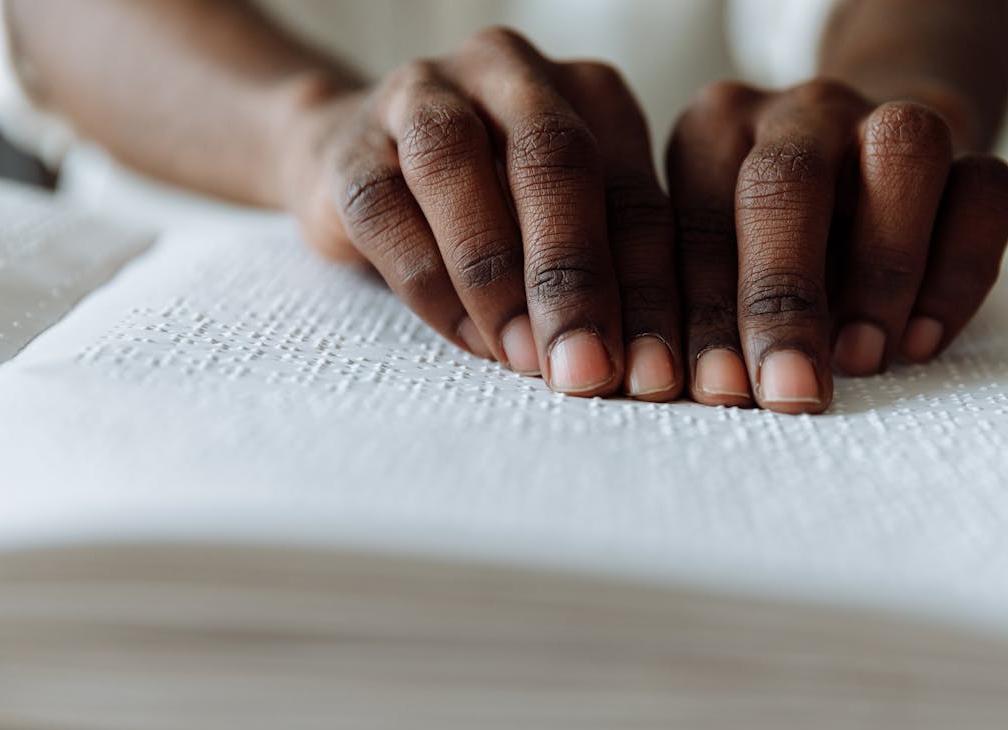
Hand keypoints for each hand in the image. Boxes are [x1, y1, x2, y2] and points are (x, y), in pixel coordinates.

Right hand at [283, 28, 680, 399]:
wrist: (368, 167)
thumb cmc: (501, 214)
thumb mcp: (572, 232)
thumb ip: (611, 277)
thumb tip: (647, 370)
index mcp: (591, 95)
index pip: (635, 197)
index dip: (651, 293)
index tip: (656, 376)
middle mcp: (512, 75)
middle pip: (553, 161)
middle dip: (573, 278)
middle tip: (585, 370)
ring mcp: (423, 95)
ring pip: (455, 167)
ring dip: (493, 274)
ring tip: (520, 358)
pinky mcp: (351, 142)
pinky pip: (384, 208)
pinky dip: (428, 281)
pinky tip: (465, 337)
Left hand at [668, 80, 1007, 413]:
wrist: (859, 162)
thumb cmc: (765, 237)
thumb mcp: (712, 263)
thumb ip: (702, 309)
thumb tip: (707, 389)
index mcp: (714, 132)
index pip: (698, 219)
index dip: (706, 313)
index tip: (719, 390)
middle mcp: (799, 113)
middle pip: (786, 179)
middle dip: (785, 296)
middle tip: (790, 388)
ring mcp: (886, 116)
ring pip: (903, 154)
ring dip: (883, 270)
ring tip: (862, 359)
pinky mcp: (966, 142)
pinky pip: (984, 189)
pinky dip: (958, 273)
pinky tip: (921, 342)